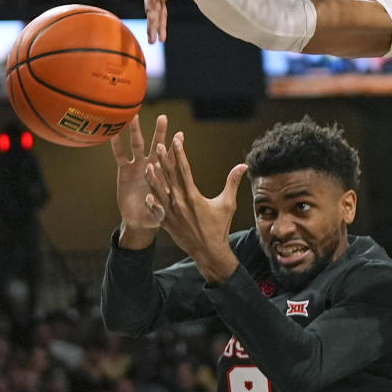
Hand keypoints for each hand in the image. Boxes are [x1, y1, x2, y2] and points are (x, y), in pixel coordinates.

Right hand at [110, 114, 170, 248]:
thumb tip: (153, 204)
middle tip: (163, 117)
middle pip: (157, 146)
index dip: (175, 147)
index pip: (171, 159)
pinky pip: (120, 155)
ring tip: (134, 116)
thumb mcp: (158, 214)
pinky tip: (113, 132)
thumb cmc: (154, 216)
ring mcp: (138, 166)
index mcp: (164, 175)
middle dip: (160, 132)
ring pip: (137, 146)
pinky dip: (116, 145)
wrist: (139, 219)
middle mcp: (152, 166)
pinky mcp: (124, 170)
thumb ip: (157, 209)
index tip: (180, 135)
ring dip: (136, 132)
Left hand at [144, 132, 248, 282]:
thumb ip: (232, 182)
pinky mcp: (167, 223)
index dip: (180, 153)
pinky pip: (156, 210)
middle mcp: (180, 203)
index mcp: (194, 196)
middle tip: (157, 145)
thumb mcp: (228, 204)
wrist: (209, 252)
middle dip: (162, 159)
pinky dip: (151, 201)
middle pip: (169, 177)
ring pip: (159, 191)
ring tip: (147, 164)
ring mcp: (171, 213)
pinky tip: (148, 193)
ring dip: (153, 177)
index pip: (184, 169)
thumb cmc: (220, 227)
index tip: (177, 139)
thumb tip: (244, 166)